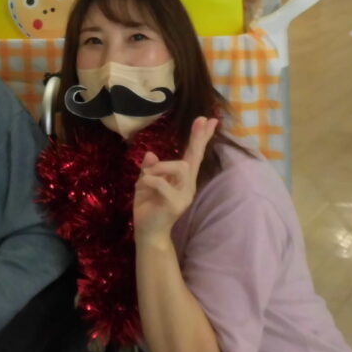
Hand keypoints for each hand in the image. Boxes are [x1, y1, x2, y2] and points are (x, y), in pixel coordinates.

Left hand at [133, 116, 218, 246]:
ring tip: (146, 179)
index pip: (193, 155)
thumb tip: (151, 154)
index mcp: (182, 179)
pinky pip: (160, 181)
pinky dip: (147, 180)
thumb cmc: (147, 207)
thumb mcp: (145, 183)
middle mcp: (188, 185)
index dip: (200, 138)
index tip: (209, 120)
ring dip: (158, 168)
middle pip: (195, 157)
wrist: (148, 232)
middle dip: (199, 137)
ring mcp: (184, 194)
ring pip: (178, 166)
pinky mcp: (176, 203)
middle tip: (204, 119)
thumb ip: (150, 169)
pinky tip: (143, 186)